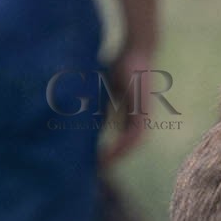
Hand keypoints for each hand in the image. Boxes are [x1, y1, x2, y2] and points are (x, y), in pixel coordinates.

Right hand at [100, 46, 154, 165]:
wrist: (137, 50)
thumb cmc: (119, 67)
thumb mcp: (104, 91)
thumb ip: (97, 105)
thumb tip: (77, 115)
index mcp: (131, 117)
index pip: (118, 140)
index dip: (104, 151)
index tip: (89, 161)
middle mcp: (139, 120)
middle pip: (124, 147)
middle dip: (108, 158)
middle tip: (91, 170)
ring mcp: (143, 118)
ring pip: (129, 146)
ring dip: (114, 157)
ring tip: (98, 167)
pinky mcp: (143, 112)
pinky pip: (132, 136)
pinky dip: (120, 147)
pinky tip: (107, 155)